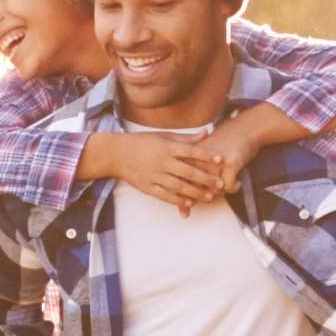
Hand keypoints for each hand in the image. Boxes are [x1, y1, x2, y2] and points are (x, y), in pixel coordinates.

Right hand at [86, 128, 239, 209]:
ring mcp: (153, 175)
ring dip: (195, 192)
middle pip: (188, 171)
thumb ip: (186, 138)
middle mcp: (161, 161)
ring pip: (178, 186)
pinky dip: (177, 200)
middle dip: (206, 179)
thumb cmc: (141, 142)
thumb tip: (207, 132)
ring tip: (208, 197)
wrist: (115, 154)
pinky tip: (189, 203)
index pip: (191, 151)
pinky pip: (164, 195)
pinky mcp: (146, 186)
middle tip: (220, 184)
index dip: (207, 156)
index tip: (220, 160)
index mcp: (166, 147)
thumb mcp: (163, 136)